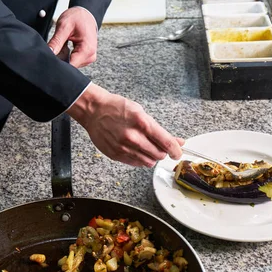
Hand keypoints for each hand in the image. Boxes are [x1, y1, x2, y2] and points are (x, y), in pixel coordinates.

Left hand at [48, 7, 97, 67]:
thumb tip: (48, 53)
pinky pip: (73, 61)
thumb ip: (56, 41)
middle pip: (71, 66)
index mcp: (87, 49)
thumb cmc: (77, 17)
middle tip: (56, 46)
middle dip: (60, 59)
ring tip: (63, 44)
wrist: (85, 14)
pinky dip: (67, 56)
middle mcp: (90, 56)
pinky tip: (66, 47)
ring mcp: (89, 58)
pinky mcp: (86, 57)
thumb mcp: (64, 27)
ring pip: (71, 64)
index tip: (51, 57)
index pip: (71, 65)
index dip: (59, 63)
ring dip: (63, 57)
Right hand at [67, 84, 183, 167]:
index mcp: (141, 123)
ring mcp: (123, 147)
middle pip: (159, 154)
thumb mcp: (141, 113)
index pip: (166, 142)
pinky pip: (136, 163)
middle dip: (163, 152)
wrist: (94, 111)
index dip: (175, 150)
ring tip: (147, 147)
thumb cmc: (117, 108)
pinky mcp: (116, 155)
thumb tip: (177, 141)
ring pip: (148, 162)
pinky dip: (140, 159)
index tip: (177, 152)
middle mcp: (133, 137)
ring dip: (152, 157)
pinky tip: (137, 150)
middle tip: (160, 146)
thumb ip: (159, 130)